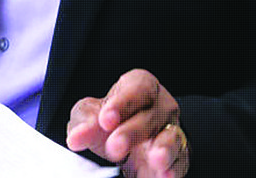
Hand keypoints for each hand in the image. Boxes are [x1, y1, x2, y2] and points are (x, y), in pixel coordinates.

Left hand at [66, 69, 189, 177]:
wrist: (126, 143)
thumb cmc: (110, 121)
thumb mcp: (92, 115)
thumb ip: (84, 123)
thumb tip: (76, 138)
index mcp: (140, 86)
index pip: (136, 89)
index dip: (122, 103)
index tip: (105, 120)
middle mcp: (160, 106)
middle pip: (150, 116)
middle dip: (132, 132)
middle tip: (114, 147)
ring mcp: (171, 131)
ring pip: (171, 137)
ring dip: (163, 149)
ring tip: (155, 160)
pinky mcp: (178, 156)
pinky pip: (180, 160)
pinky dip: (173, 168)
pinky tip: (165, 175)